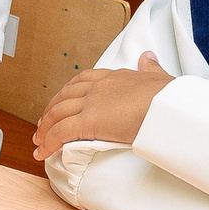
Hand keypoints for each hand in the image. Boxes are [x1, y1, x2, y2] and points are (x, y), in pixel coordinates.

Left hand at [30, 52, 176, 159]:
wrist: (168, 106)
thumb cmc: (169, 97)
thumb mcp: (159, 77)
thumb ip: (151, 68)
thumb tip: (148, 57)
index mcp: (113, 77)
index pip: (83, 81)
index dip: (69, 93)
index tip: (62, 102)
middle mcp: (98, 87)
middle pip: (64, 96)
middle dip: (51, 110)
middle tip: (43, 124)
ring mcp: (91, 103)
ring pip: (57, 114)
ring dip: (45, 128)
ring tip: (39, 141)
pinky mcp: (88, 122)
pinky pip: (60, 132)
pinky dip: (48, 142)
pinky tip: (43, 152)